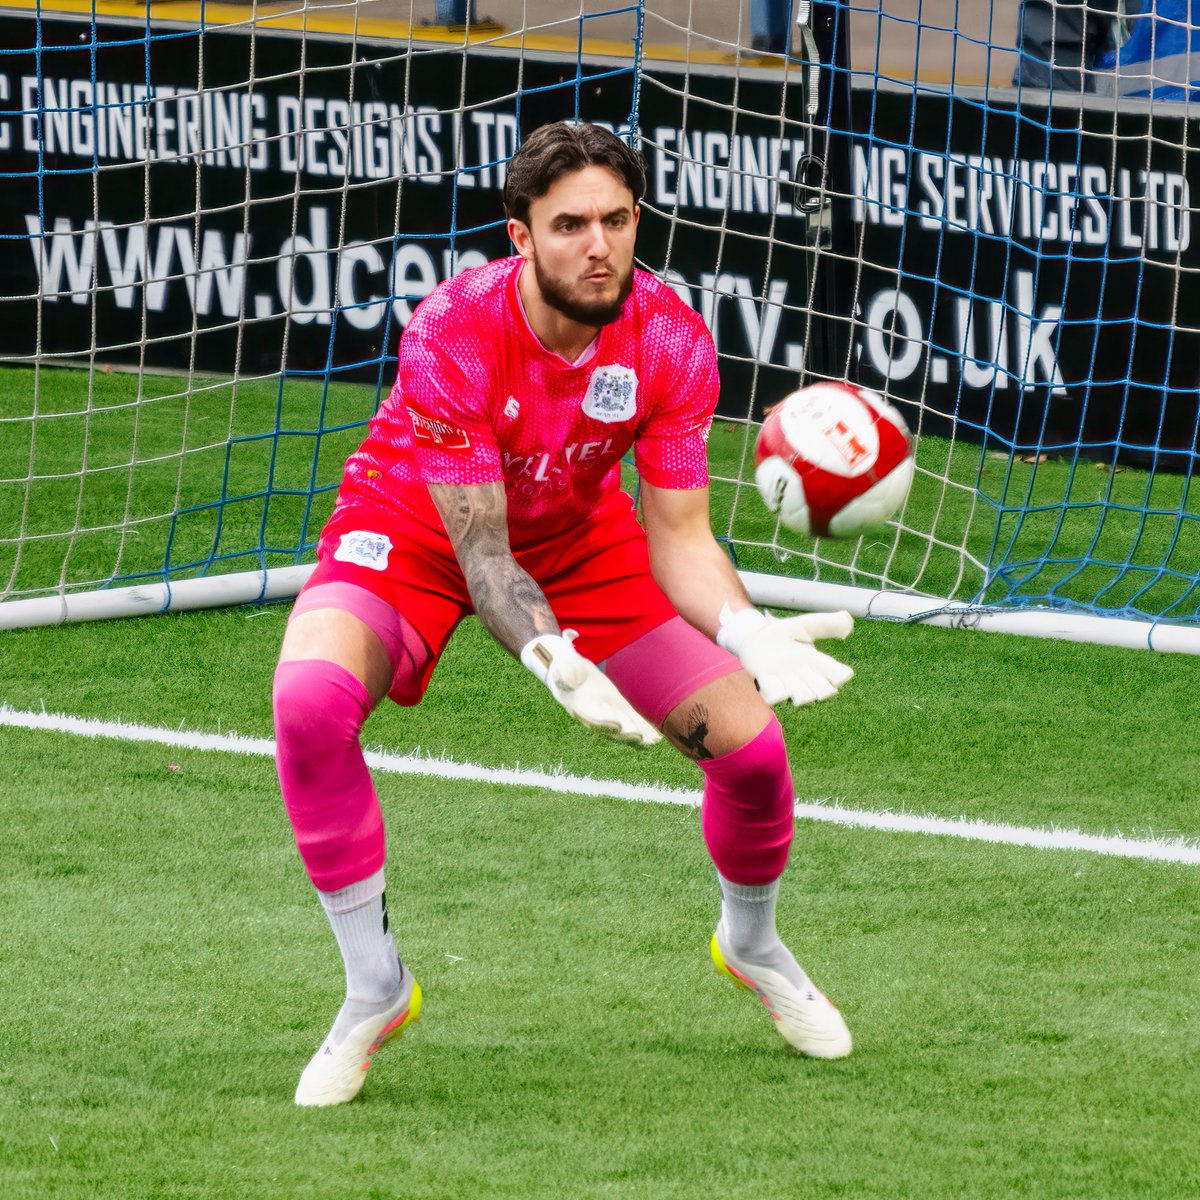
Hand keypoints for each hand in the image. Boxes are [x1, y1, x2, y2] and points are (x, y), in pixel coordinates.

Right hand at [520, 631, 660, 745]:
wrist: (570, 666)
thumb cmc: (565, 666)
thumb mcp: (563, 668)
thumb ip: (565, 675)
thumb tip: (564, 680)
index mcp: (580, 707)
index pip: (593, 717)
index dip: (604, 722)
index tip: (617, 725)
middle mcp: (595, 714)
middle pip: (610, 728)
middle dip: (625, 733)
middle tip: (639, 737)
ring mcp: (608, 712)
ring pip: (624, 727)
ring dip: (638, 734)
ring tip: (653, 741)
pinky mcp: (618, 706)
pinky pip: (631, 719)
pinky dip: (643, 727)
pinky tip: (655, 736)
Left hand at [716, 604, 853, 706]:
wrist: (753, 639)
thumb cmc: (782, 635)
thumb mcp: (802, 626)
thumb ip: (823, 623)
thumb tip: (848, 619)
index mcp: (816, 662)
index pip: (837, 674)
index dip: (839, 674)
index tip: (839, 671)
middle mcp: (804, 676)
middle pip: (823, 691)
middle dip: (821, 687)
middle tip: (809, 672)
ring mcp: (786, 682)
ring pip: (802, 696)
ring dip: (801, 690)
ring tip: (791, 676)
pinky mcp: (767, 683)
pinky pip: (776, 696)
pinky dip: (776, 691)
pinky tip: (772, 678)